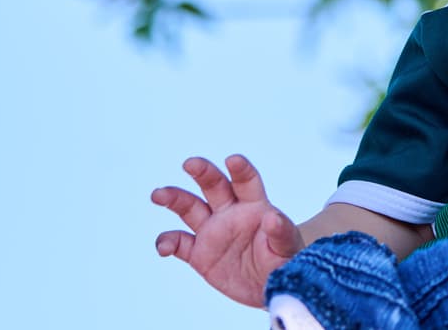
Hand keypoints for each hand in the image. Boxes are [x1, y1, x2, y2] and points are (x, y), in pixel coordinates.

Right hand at [152, 154, 304, 306]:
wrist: (270, 287)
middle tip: (190, 163)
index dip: (240, 169)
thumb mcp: (288, 248)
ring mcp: (212, 231)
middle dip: (203, 172)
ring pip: (189, 207)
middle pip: (214, 185)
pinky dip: (167, 242)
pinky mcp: (199, 253)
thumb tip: (272, 218)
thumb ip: (281, 232)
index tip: (233, 160)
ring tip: (158, 194)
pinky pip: (179, 243)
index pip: (246, 181)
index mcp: (255, 206)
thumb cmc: (285, 261)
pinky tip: (164, 248)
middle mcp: (230, 212)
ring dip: (174, 198)